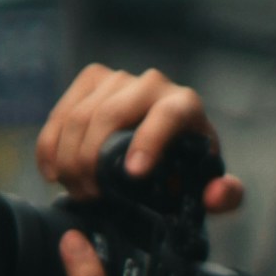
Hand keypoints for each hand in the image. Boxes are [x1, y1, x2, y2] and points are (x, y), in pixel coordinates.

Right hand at [35, 65, 244, 212]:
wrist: (166, 140)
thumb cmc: (188, 163)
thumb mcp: (209, 182)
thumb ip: (225, 195)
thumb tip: (216, 195)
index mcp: (185, 105)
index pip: (165, 116)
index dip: (147, 143)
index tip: (132, 175)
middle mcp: (152, 84)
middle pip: (108, 116)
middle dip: (91, 162)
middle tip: (90, 196)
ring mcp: (117, 79)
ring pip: (78, 116)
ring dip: (68, 159)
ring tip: (76, 190)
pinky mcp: (90, 81)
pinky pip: (60, 113)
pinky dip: (50, 146)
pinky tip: (53, 173)